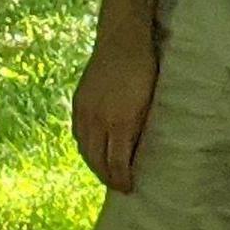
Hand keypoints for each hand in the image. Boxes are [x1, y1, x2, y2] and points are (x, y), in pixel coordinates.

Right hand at [73, 29, 159, 193]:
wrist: (121, 40)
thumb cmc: (145, 70)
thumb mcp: (151, 102)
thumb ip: (141, 129)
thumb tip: (138, 153)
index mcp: (121, 122)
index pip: (117, 164)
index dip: (122, 180)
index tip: (129, 189)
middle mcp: (99, 120)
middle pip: (98, 161)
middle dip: (107, 178)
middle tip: (118, 186)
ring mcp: (85, 112)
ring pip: (85, 150)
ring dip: (94, 165)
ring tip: (106, 172)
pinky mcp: (78, 103)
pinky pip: (78, 134)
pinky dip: (85, 147)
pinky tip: (93, 151)